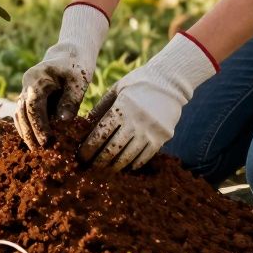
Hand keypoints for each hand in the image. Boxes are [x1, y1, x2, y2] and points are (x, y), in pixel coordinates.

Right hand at [14, 3, 109, 148]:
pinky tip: (37, 141)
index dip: (39, 126)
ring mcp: (26, 90)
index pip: (33, 106)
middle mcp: (26, 84)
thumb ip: (71, 100)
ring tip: (37, 150)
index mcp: (36, 78)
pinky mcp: (30, 97)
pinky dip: (28, 128)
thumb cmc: (77, 66)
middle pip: (21, 113)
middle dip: (29, 133)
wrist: (70, 54)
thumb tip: (63, 121)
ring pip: (19, 114)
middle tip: (40, 151)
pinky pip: (24, 114)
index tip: (47, 142)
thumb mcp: (79, 81)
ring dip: (26, 132)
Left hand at [79, 32, 217, 170]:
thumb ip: (102, 106)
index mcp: (122, 108)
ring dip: (115, 166)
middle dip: (99, 161)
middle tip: (91, 167)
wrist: (171, 82)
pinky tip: (126, 166)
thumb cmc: (139, 83)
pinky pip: (145, 156)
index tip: (81, 156)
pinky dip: (134, 163)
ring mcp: (150, 131)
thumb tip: (85, 125)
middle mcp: (136, 121)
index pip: (101, 133)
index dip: (89, 148)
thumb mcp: (117, 88)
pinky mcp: (162, 137)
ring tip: (105, 170)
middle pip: (113, 149)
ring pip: (128, 156)